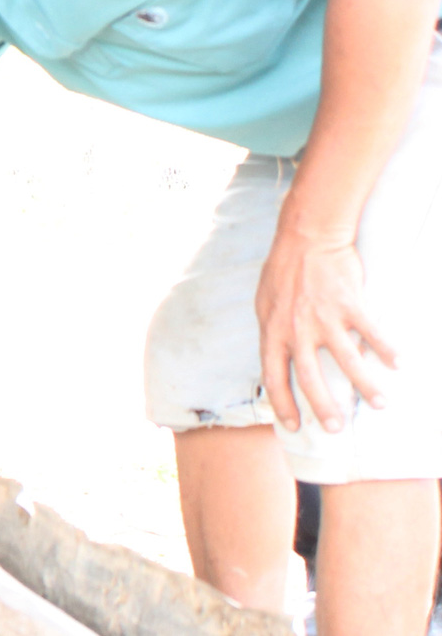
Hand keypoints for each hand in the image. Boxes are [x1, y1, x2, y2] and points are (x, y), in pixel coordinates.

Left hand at [256, 234, 394, 431]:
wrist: (306, 237)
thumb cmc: (284, 271)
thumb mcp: (266, 303)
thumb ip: (274, 332)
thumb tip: (278, 358)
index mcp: (273, 329)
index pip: (272, 375)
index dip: (281, 402)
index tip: (291, 425)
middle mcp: (296, 328)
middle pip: (309, 377)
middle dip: (323, 407)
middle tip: (336, 429)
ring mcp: (323, 316)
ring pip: (346, 360)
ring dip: (366, 386)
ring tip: (381, 404)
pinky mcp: (348, 303)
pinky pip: (371, 332)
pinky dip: (387, 349)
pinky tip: (400, 364)